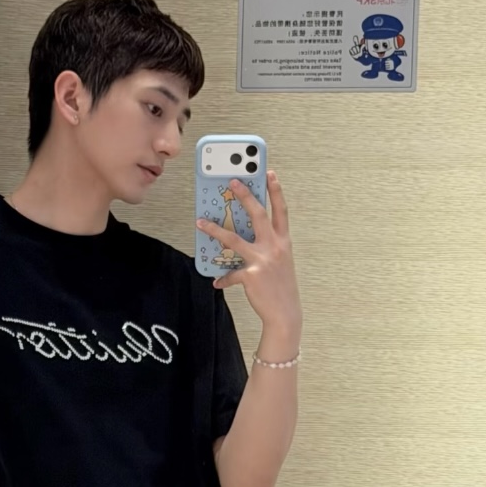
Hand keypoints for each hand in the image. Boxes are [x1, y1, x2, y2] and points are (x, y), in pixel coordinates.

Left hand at [196, 170, 302, 347]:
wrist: (285, 313)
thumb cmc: (281, 287)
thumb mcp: (280, 262)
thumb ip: (267, 247)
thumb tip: (246, 239)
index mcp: (283, 241)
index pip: (281, 210)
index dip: (276, 190)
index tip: (269, 173)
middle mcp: (275, 246)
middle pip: (258, 214)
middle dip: (245, 195)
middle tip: (232, 181)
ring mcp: (262, 260)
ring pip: (234, 239)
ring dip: (215, 229)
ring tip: (200, 221)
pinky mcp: (251, 275)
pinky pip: (230, 274)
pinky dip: (223, 278)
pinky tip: (217, 282)